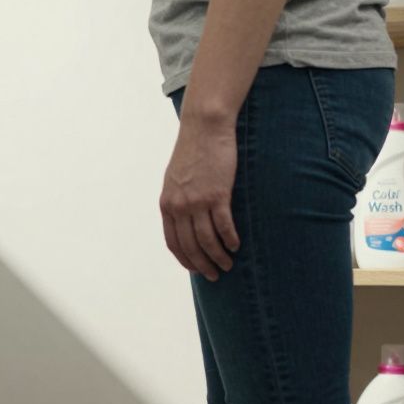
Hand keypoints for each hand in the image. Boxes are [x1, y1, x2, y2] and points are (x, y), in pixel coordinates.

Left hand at [159, 111, 240, 280]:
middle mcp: (179, 206)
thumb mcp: (176, 179)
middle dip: (203, 265)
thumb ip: (178, 200)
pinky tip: (236, 246)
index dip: (185, 260)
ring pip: (207, 241)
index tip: (196, 269)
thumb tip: (185, 220)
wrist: (204, 128)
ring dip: (218, 257)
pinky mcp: (217, 194)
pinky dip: (230, 240)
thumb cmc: (193, 152)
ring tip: (228, 264)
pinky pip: (224, 226)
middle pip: (190, 246)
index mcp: (167, 204)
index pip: (173, 242)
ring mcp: (197, 201)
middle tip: (215, 275)